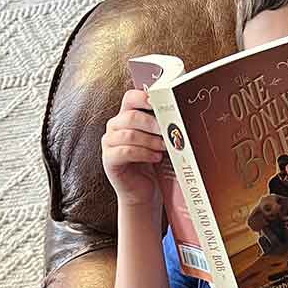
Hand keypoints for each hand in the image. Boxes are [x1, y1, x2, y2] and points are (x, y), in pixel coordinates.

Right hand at [101, 88, 165, 208]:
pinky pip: (125, 151)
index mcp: (126, 117)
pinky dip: (143, 153)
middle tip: (167, 130)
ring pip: (129, 135)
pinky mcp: (109, 159)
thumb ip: (161, 128)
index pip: (130, 98)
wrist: (143, 191)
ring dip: (150, 141)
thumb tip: (178, 118)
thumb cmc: (151, 164)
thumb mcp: (157, 142)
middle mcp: (115, 127)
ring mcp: (109, 143)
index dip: (143, 97)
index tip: (159, 102)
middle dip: (152, 123)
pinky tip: (155, 157)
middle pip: (130, 116)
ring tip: (164, 147)